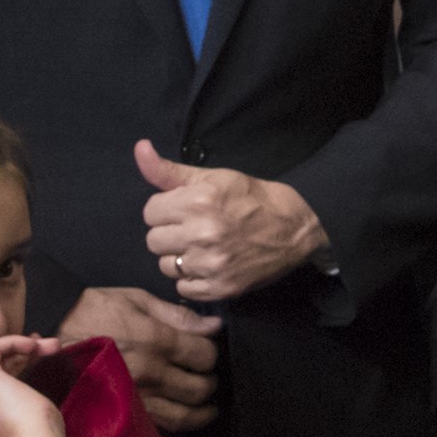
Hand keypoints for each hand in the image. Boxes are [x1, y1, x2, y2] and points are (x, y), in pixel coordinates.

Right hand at [63, 287, 221, 433]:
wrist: (49, 328)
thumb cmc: (94, 309)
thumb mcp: (137, 300)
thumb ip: (178, 316)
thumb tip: (215, 326)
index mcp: (157, 341)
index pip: (204, 356)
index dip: (211, 355)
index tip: (206, 355)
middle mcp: (149, 373)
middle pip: (197, 390)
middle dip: (209, 386)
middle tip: (206, 382)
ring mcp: (133, 397)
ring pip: (180, 418)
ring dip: (198, 416)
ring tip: (202, 410)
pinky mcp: (115, 414)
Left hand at [136, 141, 326, 302]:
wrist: (296, 230)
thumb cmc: (252, 198)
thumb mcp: (213, 177)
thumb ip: (169, 170)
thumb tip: (140, 148)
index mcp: (198, 201)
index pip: (150, 212)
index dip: (166, 209)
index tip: (184, 210)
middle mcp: (202, 233)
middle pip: (153, 240)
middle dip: (170, 233)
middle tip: (194, 229)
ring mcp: (211, 264)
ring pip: (166, 265)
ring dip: (179, 257)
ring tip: (202, 248)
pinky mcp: (220, 288)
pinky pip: (183, 287)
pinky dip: (193, 279)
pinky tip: (210, 265)